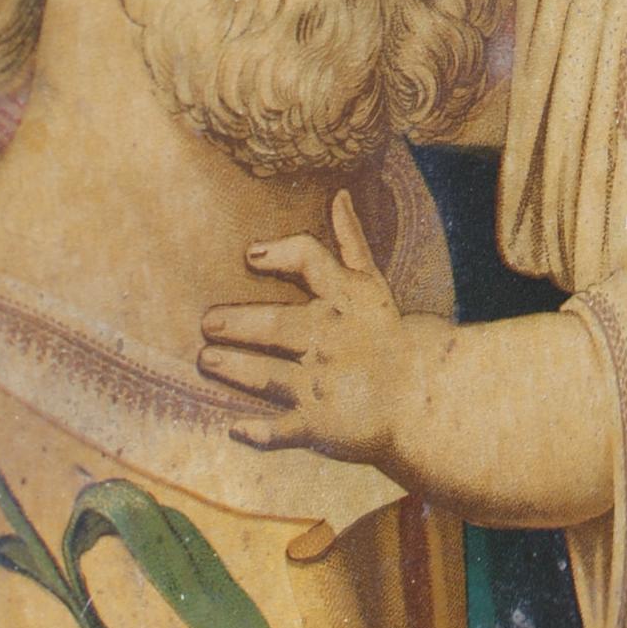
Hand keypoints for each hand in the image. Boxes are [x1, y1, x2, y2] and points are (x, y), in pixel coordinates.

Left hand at [200, 192, 413, 466]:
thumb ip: (350, 242)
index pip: (311, 264)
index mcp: (342, 301)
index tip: (250, 257)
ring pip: (272, 375)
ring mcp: (324, 384)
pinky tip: (236, 428)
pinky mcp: (321, 424)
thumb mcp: (371, 284)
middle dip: (240, 324)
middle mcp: (330, 339)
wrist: (420, 395)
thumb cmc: (384, 333)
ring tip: (207, 360)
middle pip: (279, 326)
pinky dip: (262, 432)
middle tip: (209, 323)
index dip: (279, 257)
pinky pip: (285, 429)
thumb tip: (338, 195)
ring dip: (236, 369)